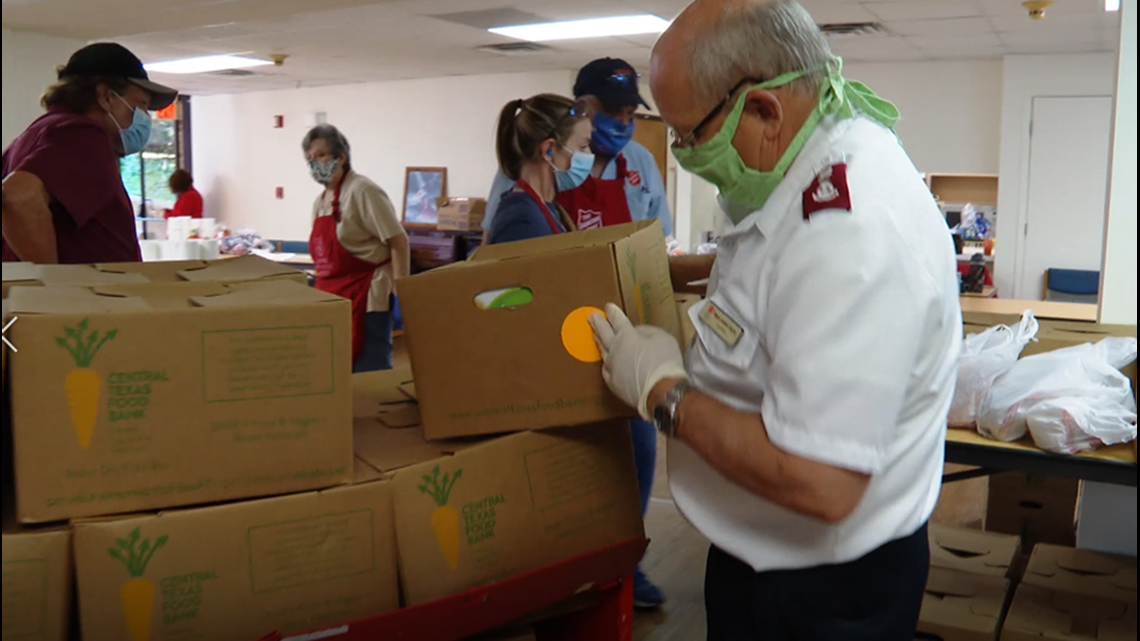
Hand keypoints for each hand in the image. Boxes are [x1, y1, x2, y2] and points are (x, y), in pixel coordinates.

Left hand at [589, 303, 687, 419]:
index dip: (613, 312)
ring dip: (598, 341)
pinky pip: (605, 369)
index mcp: (627, 335)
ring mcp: (612, 367)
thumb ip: (647, 331)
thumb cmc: (665, 362)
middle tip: (592, 317)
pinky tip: (604, 361)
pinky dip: (604, 362)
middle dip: (598, 323)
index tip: (608, 307)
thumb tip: (637, 331)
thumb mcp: (663, 338)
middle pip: (604, 333)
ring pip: (602, 350)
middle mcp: (615, 349)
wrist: (661, 392)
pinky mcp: (613, 383)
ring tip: (595, 335)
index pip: (617, 320)